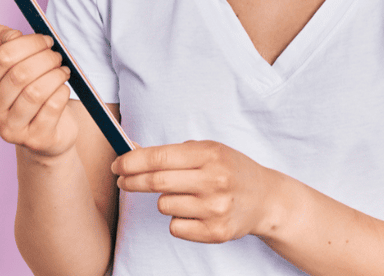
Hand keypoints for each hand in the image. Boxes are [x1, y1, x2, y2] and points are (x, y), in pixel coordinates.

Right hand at [0, 25, 76, 157]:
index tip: (46, 41)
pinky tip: (63, 89)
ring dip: (55, 75)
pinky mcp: (34, 140)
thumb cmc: (28, 91)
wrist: (47, 131)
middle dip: (45, 59)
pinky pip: (52, 107)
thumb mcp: (12, 65)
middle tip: (57, 56)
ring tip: (63, 71)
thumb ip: (4, 43)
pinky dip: (62, 92)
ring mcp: (10, 130)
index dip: (29, 43)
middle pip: (20, 74)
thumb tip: (10, 34)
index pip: (1, 57)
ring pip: (36, 92)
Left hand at [112, 140, 281, 242]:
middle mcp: (214, 180)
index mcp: (211, 154)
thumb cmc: (231, 170)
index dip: (132, 161)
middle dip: (132, 181)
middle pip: (157, 182)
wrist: (266, 198)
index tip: (117, 165)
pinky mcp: (216, 232)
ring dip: (164, 201)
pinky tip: (196, 212)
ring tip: (185, 195)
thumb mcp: (209, 151)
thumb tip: (132, 155)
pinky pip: (175, 227)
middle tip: (123, 180)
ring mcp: (215, 208)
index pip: (160, 158)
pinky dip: (178, 220)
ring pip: (163, 206)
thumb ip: (174, 153)